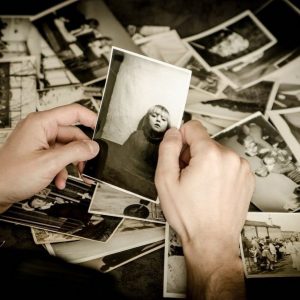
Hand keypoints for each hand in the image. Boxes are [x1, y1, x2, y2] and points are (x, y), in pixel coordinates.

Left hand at [0, 104, 98, 212]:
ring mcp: (40, 142)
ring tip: (76, 175)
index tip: (102, 129)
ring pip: (68, 148)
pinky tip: (59, 180)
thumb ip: (75, 152)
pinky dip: (63, 169)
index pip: (74, 112)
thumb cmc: (10, 175)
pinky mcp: (39, 153)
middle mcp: (41, 129)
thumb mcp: (50, 163)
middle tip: (89, 164)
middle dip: (82, 151)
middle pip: (73, 134)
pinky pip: (60, 157)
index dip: (91, 119)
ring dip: (73, 163)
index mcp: (42, 123)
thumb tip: (93, 147)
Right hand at [155, 120, 254, 298]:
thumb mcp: (165, 181)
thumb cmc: (190, 216)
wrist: (211, 240)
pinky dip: (218, 171)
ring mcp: (241, 168)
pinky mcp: (246, 177)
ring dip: (206, 163)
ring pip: (216, 152)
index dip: (181, 138)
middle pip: (204, 141)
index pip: (193, 126)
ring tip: (200, 185)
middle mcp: (230, 158)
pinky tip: (211, 189)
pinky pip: (227, 163)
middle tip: (187, 176)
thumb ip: (167, 150)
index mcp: (210, 155)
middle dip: (193, 154)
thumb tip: (173, 134)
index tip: (178, 152)